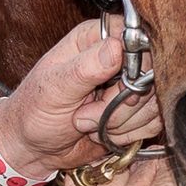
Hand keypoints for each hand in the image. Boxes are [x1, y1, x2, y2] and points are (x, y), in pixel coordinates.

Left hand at [0, 19, 163, 175]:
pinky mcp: (135, 113)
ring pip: (154, 102)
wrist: (32, 148)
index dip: (135, 64)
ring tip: (86, 124)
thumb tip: (116, 47)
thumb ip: (85, 68)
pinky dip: (128, 134)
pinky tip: (102, 133)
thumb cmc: (34, 111)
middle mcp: (116, 59)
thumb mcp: (54, 88)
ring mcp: (128, 87)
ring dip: (121, 122)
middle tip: (85, 115)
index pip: (137, 38)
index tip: (117, 86)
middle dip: (121, 104)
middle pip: (151, 74)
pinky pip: (153, 122)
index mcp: (94, 40)